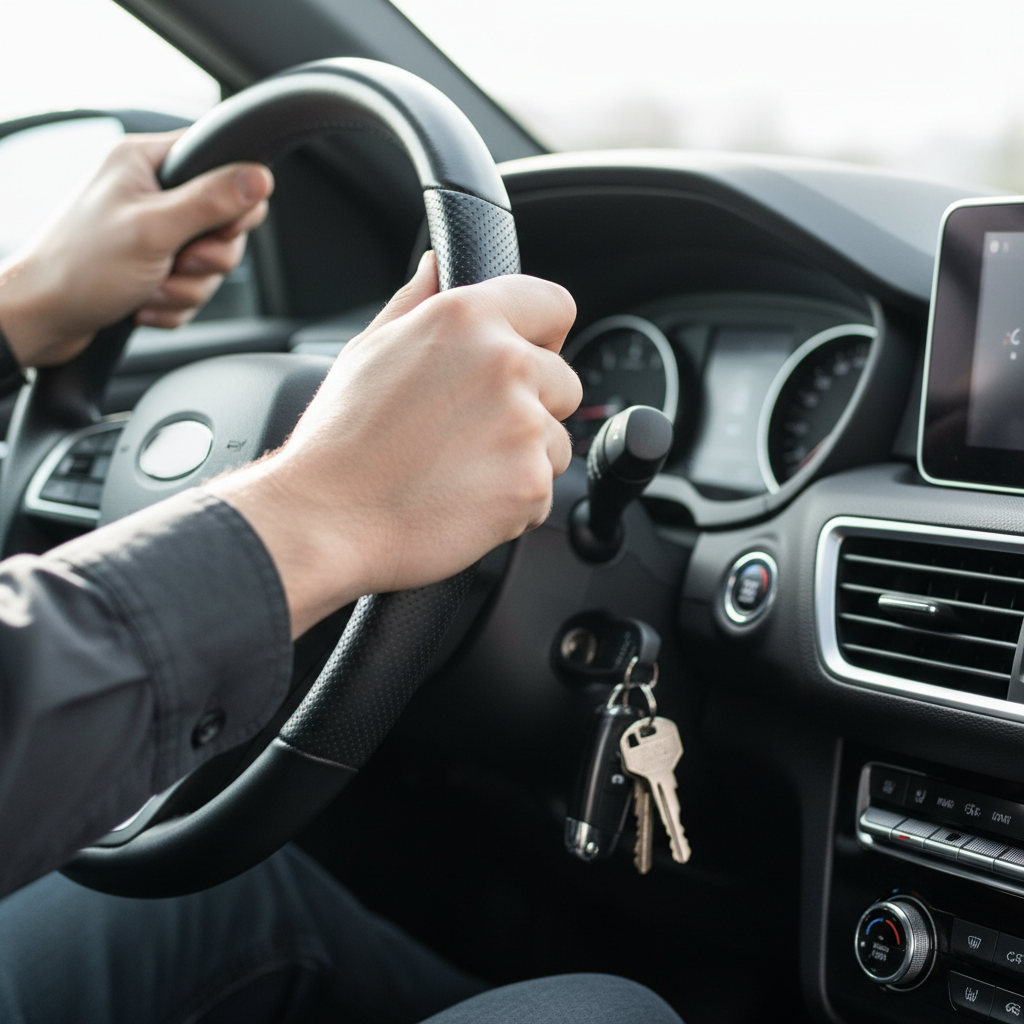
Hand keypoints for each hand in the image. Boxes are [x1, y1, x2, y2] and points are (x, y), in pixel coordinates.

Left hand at [0, 131, 273, 367]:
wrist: (41, 319)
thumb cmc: (79, 267)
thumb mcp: (154, 229)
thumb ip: (211, 202)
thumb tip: (259, 178)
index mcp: (145, 162)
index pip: (220, 162)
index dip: (234, 200)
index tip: (223, 227)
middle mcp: (150, 192)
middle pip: (223, 221)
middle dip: (208, 257)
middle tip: (180, 263)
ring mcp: (151, 232)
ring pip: (209, 262)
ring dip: (188, 287)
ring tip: (151, 289)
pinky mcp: (151, 266)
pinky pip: (191, 287)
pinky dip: (174, 302)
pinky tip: (144, 303)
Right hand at [209, 252, 581, 636]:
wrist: (327, 516)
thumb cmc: (342, 438)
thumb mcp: (370, 348)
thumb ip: (419, 300)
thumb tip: (439, 265)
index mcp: (468, 317)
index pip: (555, 305)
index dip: (543, 336)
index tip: (527, 357)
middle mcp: (505, 362)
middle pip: (565, 382)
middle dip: (533, 407)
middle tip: (473, 431)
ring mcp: (524, 424)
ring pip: (557, 441)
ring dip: (524, 458)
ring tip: (460, 469)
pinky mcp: (531, 482)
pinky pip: (543, 491)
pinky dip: (513, 502)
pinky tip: (463, 499)